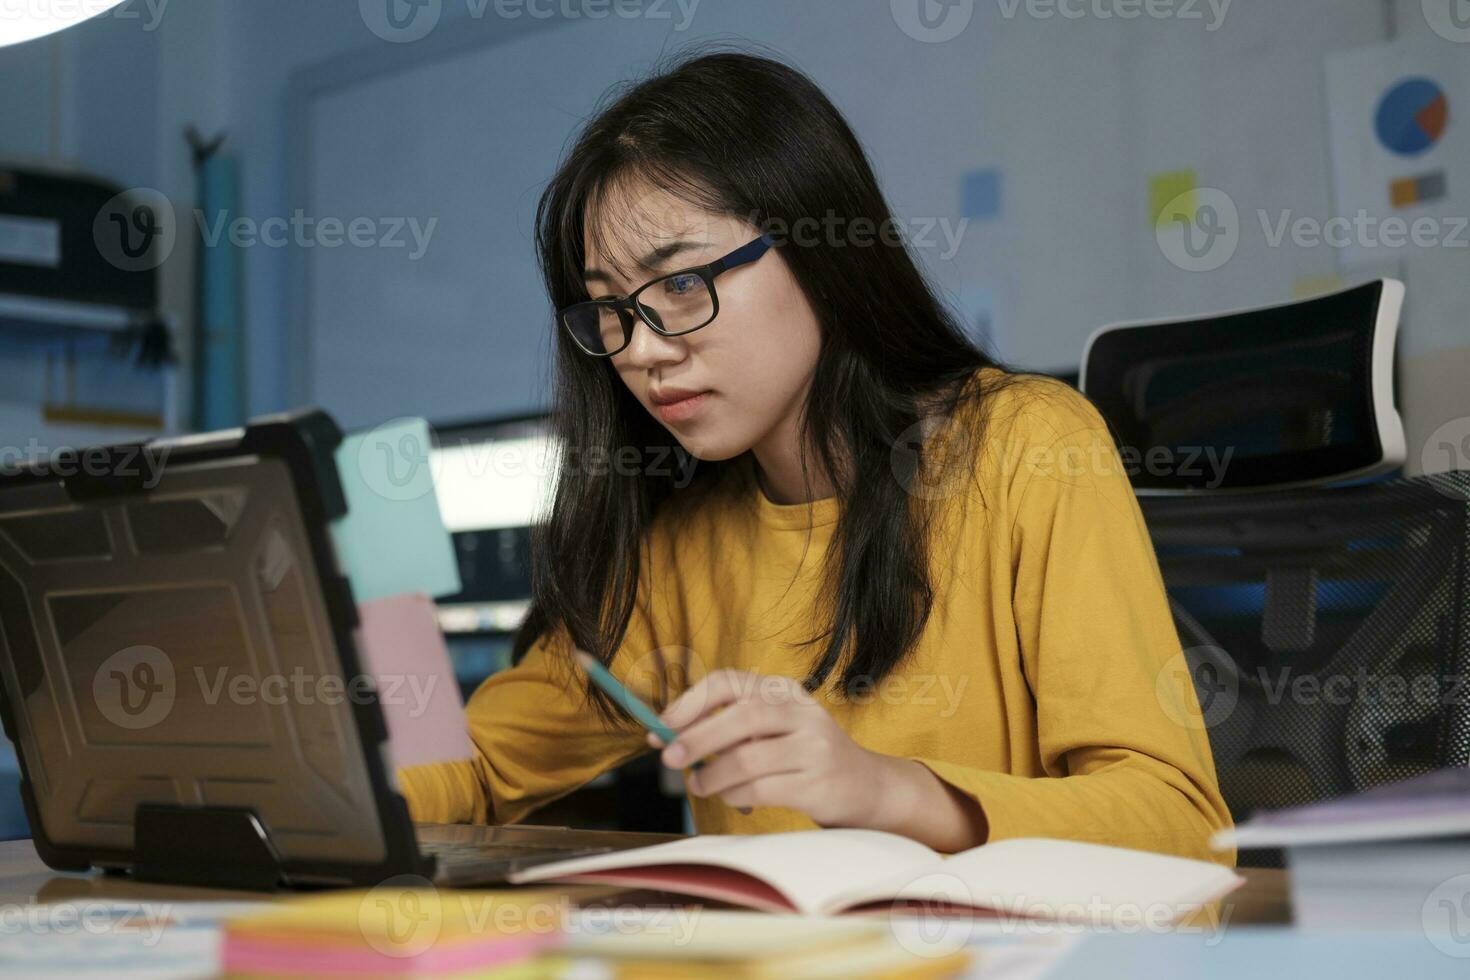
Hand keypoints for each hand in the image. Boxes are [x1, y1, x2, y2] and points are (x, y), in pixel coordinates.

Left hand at [649, 669, 890, 825]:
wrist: (867, 787)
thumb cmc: (803, 757)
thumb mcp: (774, 729)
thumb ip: (730, 727)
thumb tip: (668, 735)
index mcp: (783, 690)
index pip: (728, 682)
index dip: (690, 702)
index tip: (662, 725)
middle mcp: (801, 711)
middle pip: (740, 715)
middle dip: (696, 738)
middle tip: (669, 759)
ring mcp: (814, 746)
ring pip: (747, 757)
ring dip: (712, 775)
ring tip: (699, 785)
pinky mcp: (818, 783)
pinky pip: (761, 789)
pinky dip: (735, 796)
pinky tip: (731, 797)